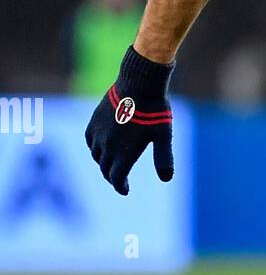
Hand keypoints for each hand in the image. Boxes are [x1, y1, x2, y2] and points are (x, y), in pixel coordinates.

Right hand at [85, 46, 174, 194]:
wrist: (139, 83)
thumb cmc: (155, 110)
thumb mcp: (163, 136)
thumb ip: (164, 158)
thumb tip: (167, 179)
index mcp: (123, 152)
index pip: (117, 178)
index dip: (120, 187)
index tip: (125, 191)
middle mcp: (108, 145)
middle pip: (105, 169)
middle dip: (112, 177)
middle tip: (120, 181)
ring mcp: (99, 132)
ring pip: (96, 155)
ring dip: (102, 164)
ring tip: (111, 166)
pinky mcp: (95, 120)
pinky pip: (89, 140)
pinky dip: (94, 148)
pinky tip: (100, 148)